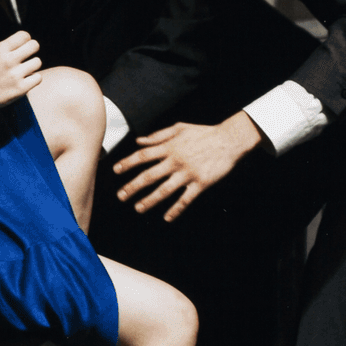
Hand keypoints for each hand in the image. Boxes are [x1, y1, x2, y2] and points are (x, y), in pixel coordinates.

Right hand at [0, 31, 41, 112]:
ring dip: (32, 65)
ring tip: (24, 70)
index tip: (23, 45)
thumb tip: (14, 44)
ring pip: (38, 62)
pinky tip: (25, 80)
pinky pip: (38, 77)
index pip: (24, 35)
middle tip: (27, 56)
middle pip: (34, 45)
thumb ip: (0, 49)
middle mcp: (8, 60)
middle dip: (32, 49)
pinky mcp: (21, 88)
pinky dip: (33, 79)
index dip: (25, 39)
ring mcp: (16, 74)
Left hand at [114, 112, 263, 221]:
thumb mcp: (179, 128)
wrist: (229, 140)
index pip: (143, 156)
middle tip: (121, 196)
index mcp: (169, 147)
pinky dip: (176, 209)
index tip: (116, 170)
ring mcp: (188, 173)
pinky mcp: (201, 183)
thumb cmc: (203, 133)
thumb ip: (158, 135)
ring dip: (149, 200)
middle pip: (149, 175)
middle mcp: (176, 161)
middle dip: (133, 187)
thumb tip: (139, 141)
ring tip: (138, 208)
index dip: (128, 163)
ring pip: (164, 190)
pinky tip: (167, 217)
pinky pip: (186, 199)